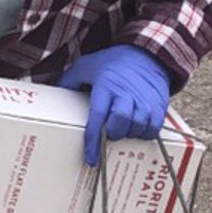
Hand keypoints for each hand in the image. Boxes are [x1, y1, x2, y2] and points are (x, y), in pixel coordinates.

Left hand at [58, 45, 171, 165]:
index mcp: (106, 86)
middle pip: (121, 122)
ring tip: (122, 130)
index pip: (98, 116)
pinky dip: (145, 133)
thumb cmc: (112, 63)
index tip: (91, 158)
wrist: (146, 54)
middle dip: (113, 134)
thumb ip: (70, 80)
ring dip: (129, 134)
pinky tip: (137, 129)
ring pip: (138, 127)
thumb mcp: (86, 66)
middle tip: (109, 134)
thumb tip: (53, 95)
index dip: (93, 139)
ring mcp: (144, 100)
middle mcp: (126, 94)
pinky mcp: (158, 105)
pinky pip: (154, 128)